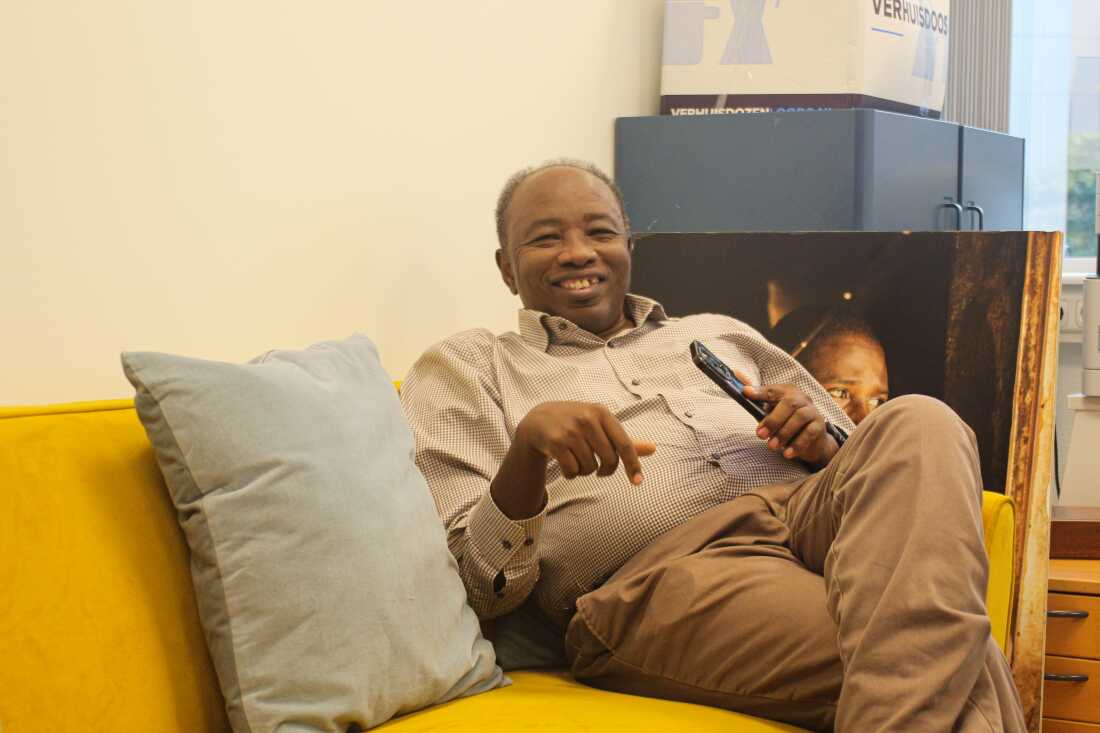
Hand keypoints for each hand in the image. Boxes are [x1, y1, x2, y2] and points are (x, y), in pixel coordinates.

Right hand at [492, 401, 654, 519]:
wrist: (538, 419)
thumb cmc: (576, 423)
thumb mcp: (600, 425)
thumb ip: (624, 439)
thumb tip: (653, 448)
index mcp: (602, 413)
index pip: (624, 443)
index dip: (633, 464)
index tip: (638, 481)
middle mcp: (587, 419)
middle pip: (609, 459)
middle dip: (606, 470)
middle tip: (600, 469)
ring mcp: (570, 431)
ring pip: (590, 467)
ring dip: (586, 471)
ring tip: (578, 461)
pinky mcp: (555, 443)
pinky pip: (572, 471)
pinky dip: (572, 474)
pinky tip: (567, 465)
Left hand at [735, 370, 837, 467]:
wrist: (811, 439)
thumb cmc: (785, 421)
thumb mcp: (769, 410)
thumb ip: (756, 396)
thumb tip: (737, 375)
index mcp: (787, 391)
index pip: (773, 389)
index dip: (759, 391)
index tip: (745, 393)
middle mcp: (801, 398)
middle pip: (788, 403)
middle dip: (772, 420)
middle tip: (759, 435)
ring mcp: (812, 411)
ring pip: (799, 417)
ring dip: (783, 433)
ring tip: (771, 446)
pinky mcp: (820, 426)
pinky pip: (809, 433)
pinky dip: (796, 444)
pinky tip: (786, 453)